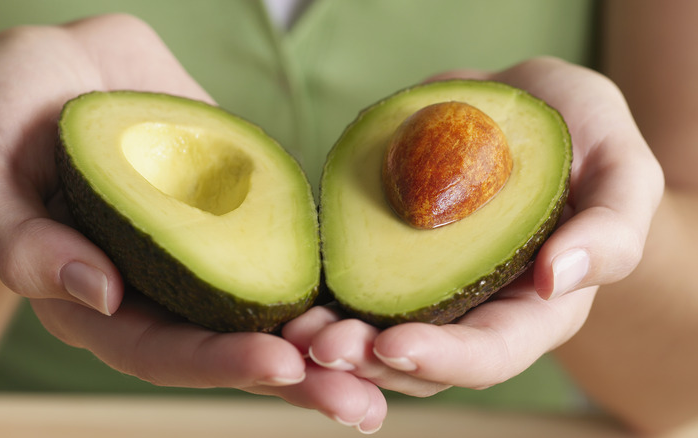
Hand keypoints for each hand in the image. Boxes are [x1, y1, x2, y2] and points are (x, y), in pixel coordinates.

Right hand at [0, 14, 384, 431]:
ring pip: (268, 307)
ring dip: (328, 338)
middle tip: (361, 400)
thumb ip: (19, 241)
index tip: (282, 364)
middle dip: (295, 376)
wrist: (56, 63)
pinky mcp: (236, 209)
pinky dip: (329, 270)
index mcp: (94, 299)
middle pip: (228, 346)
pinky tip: (379, 287)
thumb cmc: (3, 111)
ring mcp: (202, 249)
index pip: (160, 350)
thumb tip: (96, 294)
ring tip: (392, 360)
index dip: (219, 363)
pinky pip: (284, 244)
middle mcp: (157, 286)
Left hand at [283, 57, 663, 409]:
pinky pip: (352, 288)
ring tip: (293, 328)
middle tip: (319, 344)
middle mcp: (476, 310)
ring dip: (333, 341)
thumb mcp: (622, 170)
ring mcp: (427, 287)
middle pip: (422, 361)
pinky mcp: (389, 257)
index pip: (491, 353)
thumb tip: (562, 278)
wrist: (523, 107)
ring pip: (376, 338)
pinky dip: (321, 297)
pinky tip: (288, 293)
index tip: (392, 344)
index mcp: (535, 309)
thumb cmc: (583, 137)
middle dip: (369, 361)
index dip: (443, 357)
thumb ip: (611, 229)